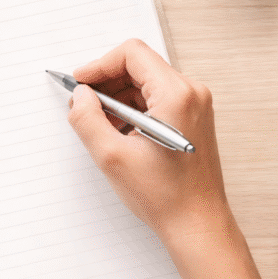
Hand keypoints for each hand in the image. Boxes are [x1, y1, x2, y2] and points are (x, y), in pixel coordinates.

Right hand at [66, 39, 229, 242]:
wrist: (198, 224)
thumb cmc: (165, 196)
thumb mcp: (112, 156)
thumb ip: (87, 119)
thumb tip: (80, 96)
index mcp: (176, 95)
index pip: (132, 54)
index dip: (99, 65)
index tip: (80, 83)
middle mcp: (191, 93)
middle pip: (139, 66)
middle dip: (107, 82)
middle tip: (83, 105)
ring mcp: (195, 105)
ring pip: (146, 82)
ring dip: (118, 97)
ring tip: (99, 123)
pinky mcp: (193, 118)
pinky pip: (157, 99)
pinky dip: (133, 109)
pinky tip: (118, 133)